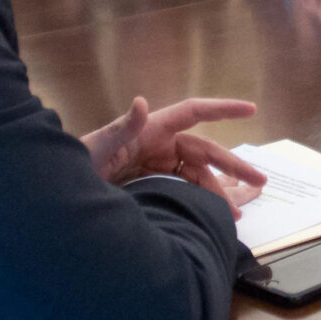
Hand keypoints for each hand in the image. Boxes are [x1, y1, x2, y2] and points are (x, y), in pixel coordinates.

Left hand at [82, 96, 266, 213]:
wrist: (60, 203)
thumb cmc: (76, 167)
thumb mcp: (95, 149)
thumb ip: (120, 128)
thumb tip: (140, 102)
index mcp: (150, 130)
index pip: (193, 112)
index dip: (223, 109)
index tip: (251, 110)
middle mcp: (158, 146)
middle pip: (204, 152)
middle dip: (232, 166)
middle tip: (260, 182)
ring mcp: (156, 168)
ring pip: (197, 177)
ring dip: (217, 193)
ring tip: (235, 216)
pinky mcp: (152, 187)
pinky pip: (184, 192)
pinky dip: (200, 203)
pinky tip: (212, 217)